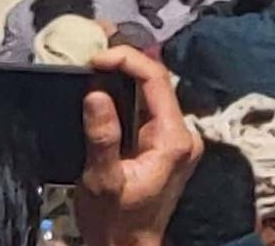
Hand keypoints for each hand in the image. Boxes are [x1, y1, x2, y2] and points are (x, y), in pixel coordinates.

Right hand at [73, 46, 202, 245]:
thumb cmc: (115, 222)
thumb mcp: (103, 182)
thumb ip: (102, 138)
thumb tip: (95, 93)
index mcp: (175, 139)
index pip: (156, 79)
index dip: (126, 60)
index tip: (95, 58)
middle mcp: (182, 133)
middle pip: (156, 81)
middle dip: (124, 62)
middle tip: (92, 53)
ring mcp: (174, 137)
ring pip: (151, 91)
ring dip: (124, 74)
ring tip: (95, 61)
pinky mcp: (163, 142)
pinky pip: (145, 105)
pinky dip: (125, 91)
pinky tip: (105, 83)